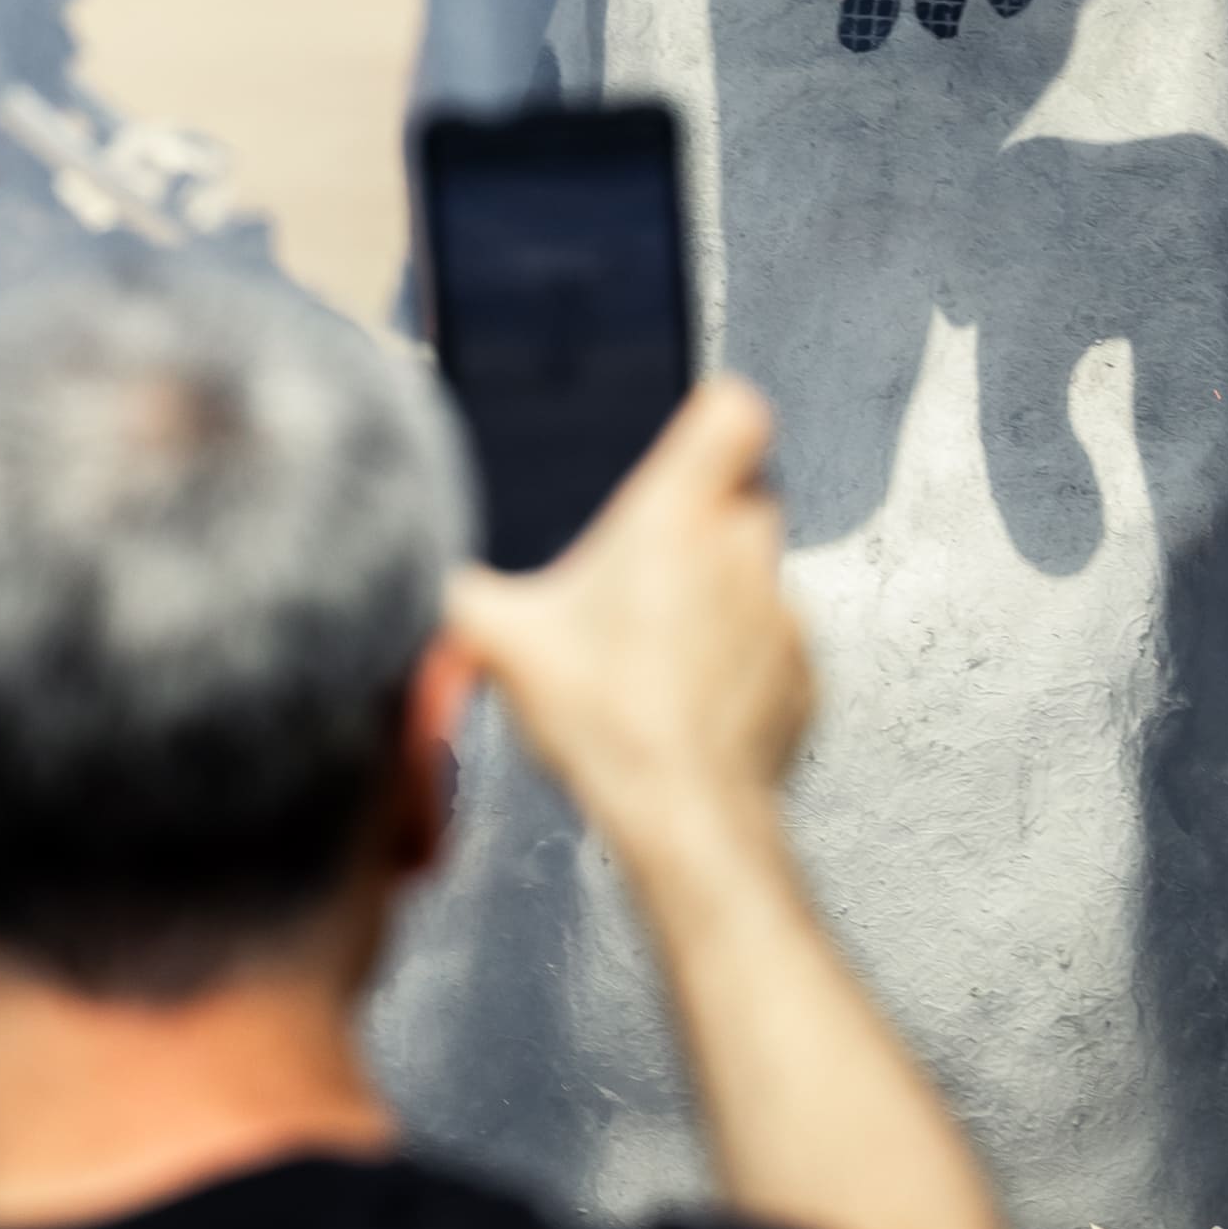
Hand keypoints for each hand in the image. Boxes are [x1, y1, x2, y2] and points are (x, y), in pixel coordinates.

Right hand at [444, 379, 811, 886]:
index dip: (713, 422)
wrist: (681, 814)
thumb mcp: (499, 642)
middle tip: (648, 571)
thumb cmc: (603, 719)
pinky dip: (744, 664)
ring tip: (661, 650)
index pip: (734, 413)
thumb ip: (458, 592)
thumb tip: (421, 576)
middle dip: (703, 524)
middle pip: (745, 498)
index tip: (687, 448)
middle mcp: (744, 549)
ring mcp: (784, 614)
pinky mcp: (806, 677)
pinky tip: (690, 700)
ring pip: (759, 578)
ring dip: (722, 598)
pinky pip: (776, 649)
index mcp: (678, 515)